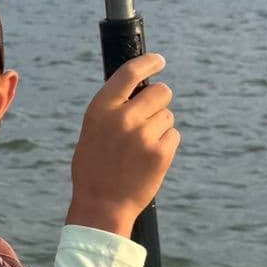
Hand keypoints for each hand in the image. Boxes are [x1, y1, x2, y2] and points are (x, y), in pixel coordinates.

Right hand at [67, 54, 179, 237]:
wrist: (102, 205)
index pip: (129, 73)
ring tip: (141, 148)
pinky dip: (165, 145)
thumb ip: (113, 109)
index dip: (148, 62)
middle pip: (160, 92)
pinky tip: (149, 159)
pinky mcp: (160, 153)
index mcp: (102, 109)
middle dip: (160, 101)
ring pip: (167, 116)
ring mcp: (144, 135)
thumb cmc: (94, 168)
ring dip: (160, 127)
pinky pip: (173, 136)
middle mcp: (124, 118)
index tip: (159, 61)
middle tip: (151, 117)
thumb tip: (139, 91)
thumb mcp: (92, 131)